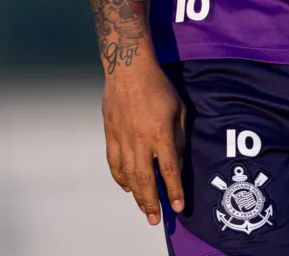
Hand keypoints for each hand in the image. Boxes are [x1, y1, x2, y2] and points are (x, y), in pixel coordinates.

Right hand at [102, 54, 186, 224]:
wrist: (129, 69)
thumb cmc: (158, 85)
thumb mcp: (179, 108)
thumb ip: (179, 137)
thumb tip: (175, 160)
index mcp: (160, 133)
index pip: (168, 169)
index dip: (174, 190)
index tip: (178, 206)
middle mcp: (140, 140)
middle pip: (145, 179)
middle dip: (152, 202)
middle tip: (156, 219)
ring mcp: (122, 138)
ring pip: (128, 175)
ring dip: (136, 195)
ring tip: (144, 209)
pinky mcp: (110, 134)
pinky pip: (114, 163)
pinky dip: (120, 178)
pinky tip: (127, 187)